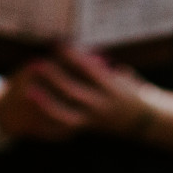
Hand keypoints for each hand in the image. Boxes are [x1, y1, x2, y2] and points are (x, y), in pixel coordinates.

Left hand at [0, 47, 151, 142]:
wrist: (143, 122)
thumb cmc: (130, 92)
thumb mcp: (121, 75)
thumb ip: (101, 67)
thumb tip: (82, 52)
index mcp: (112, 88)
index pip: (89, 70)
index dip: (72, 57)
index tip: (57, 45)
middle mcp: (102, 106)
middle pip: (74, 92)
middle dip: (54, 78)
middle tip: (36, 64)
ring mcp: (93, 119)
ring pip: (67, 114)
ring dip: (46, 103)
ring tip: (29, 90)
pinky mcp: (87, 128)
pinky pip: (65, 128)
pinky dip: (49, 122)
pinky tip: (36, 114)